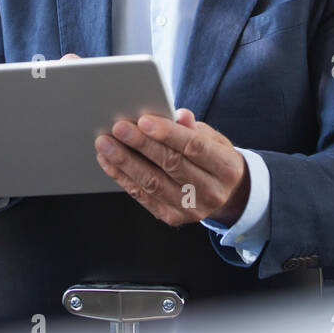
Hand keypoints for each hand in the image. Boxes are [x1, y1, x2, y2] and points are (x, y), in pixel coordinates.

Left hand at [94, 109, 249, 226]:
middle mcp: (211, 192)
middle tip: (118, 128)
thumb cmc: (214, 158)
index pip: (195, 147)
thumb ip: (194, 128)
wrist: (227, 196)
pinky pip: (143, 196)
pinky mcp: (173, 218)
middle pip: (171, 165)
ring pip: (153, 183)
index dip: (168, 133)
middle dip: (141, 144)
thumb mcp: (214, 140)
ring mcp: (191, 209)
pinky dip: (124, 177)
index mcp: (226, 167)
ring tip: (105, 144)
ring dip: (125, 162)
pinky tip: (109, 161)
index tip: (144, 120)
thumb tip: (178, 114)